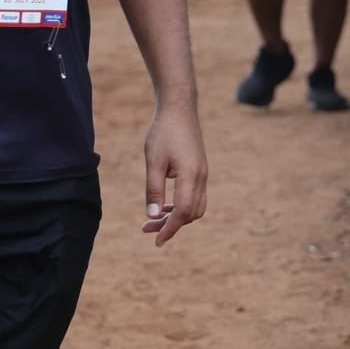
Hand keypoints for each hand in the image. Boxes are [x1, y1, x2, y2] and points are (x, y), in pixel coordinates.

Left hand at [142, 102, 208, 245]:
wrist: (179, 108)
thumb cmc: (163, 132)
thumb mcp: (153, 161)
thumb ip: (153, 189)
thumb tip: (152, 216)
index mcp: (191, 175)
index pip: (183, 212)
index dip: (170, 228)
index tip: (156, 241)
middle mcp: (201, 176)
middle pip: (191, 213)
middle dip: (171, 225)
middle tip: (146, 229)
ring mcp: (203, 173)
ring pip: (195, 207)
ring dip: (176, 216)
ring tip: (153, 220)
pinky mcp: (200, 169)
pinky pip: (194, 196)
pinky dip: (181, 205)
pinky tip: (164, 205)